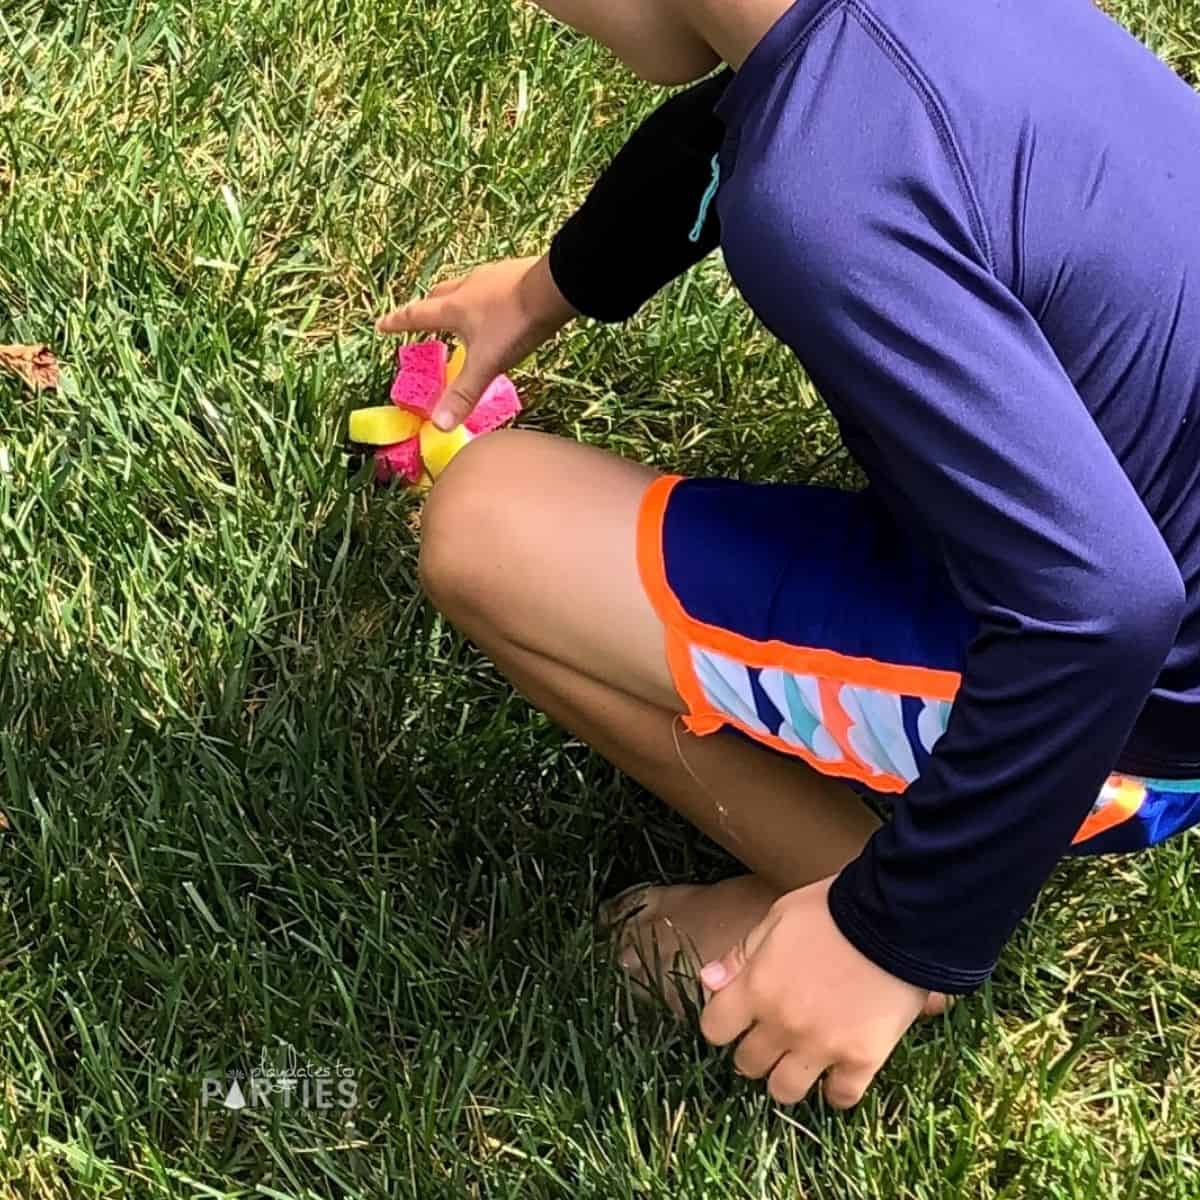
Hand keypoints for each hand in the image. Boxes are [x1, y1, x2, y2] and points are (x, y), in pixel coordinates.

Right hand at [375, 254, 577, 430]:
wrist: (556, 287)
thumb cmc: (515, 325)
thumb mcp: (488, 364)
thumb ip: (464, 393)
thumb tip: (438, 426)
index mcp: (453, 308)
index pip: (416, 316)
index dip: (397, 323)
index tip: (380, 325)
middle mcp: (467, 287)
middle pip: (438, 295)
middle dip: (427, 307)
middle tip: (421, 316)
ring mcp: (492, 276)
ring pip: (464, 287)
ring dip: (456, 299)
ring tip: (459, 312)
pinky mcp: (514, 273)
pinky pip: (490, 284)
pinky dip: (484, 296)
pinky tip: (497, 305)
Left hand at [699, 877, 928, 1108]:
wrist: (894, 919)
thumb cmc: (831, 909)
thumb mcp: (777, 917)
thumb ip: (741, 954)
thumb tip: (708, 980)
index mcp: (756, 987)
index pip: (715, 1030)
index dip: (723, 1023)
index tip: (737, 1017)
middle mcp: (782, 1024)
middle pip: (747, 1064)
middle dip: (754, 1050)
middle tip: (772, 1035)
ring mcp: (822, 1046)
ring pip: (785, 1090)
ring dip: (787, 1076)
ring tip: (800, 1059)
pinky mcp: (863, 1059)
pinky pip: (840, 1097)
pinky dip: (837, 1089)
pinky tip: (839, 1072)